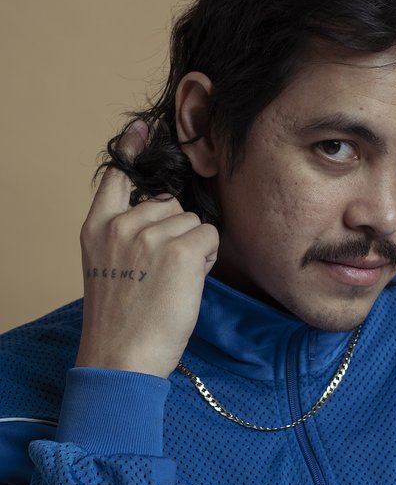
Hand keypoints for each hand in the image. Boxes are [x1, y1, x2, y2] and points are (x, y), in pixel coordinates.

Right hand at [76, 120, 218, 377]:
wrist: (121, 358)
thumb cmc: (122, 318)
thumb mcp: (110, 267)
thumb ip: (128, 233)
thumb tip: (168, 210)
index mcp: (97, 228)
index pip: (115, 177)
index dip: (131, 149)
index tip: (142, 126)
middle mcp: (121, 225)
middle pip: (169, 203)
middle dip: (175, 230)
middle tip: (161, 269)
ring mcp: (149, 234)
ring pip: (192, 219)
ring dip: (192, 244)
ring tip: (172, 278)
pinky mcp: (180, 248)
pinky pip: (209, 233)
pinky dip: (206, 254)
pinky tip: (188, 279)